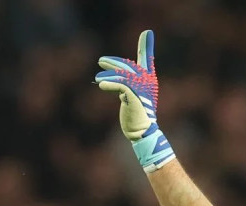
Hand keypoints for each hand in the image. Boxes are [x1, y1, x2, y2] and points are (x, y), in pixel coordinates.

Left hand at [94, 29, 175, 173]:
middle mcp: (148, 83)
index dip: (146, 46)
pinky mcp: (136, 98)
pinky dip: (110, 84)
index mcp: (148, 81)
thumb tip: (109, 79)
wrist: (143, 133)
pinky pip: (122, 86)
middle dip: (114, 62)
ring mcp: (143, 90)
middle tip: (100, 61)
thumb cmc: (135, 117)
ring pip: (124, 75)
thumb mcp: (130, 98)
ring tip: (98, 78)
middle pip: (130, 66)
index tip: (147, 33)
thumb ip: (125, 86)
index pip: (147, 60)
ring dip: (109, 75)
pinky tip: (101, 84)